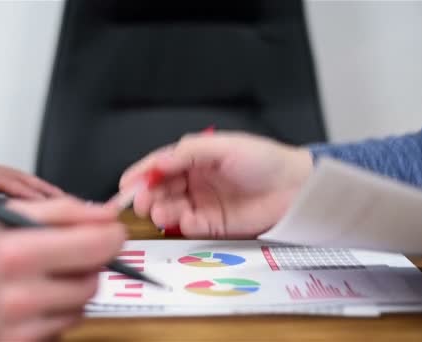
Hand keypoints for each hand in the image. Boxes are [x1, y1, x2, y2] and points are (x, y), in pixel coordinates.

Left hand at [0, 158, 64, 211]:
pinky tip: (39, 202)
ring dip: (42, 189)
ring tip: (64, 201)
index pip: (7, 181)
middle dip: (46, 189)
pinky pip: (13, 184)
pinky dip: (30, 191)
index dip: (29, 192)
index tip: (48, 204)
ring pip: (20, 179)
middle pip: (21, 177)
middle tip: (70, 201)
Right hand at [119, 131, 312, 238]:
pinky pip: (189, 226)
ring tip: (157, 210)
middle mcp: (194, 181)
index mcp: (194, 159)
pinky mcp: (212, 224)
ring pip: (170, 208)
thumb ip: (189, 153)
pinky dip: (181, 224)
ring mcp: (202, 203)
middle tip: (139, 200)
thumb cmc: (263, 160)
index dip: (142, 173)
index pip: (160, 165)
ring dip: (160, 210)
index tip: (126, 183)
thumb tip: (158, 162)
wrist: (294, 187)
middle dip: (146, 194)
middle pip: (160, 188)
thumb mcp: (224, 147)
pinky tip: (183, 220)